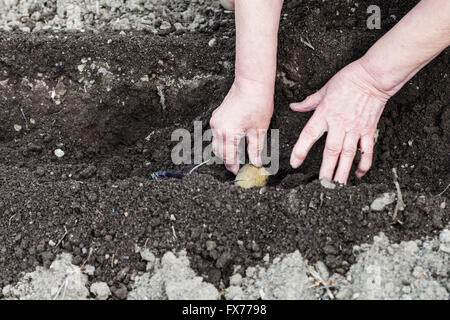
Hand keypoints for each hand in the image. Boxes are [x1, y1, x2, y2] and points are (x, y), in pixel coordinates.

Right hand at [210, 79, 273, 173]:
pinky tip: (235, 142)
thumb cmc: (257, 104)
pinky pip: (217, 134)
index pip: (229, 158)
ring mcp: (215, 121)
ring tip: (238, 155)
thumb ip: (255, 149)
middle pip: (219, 153)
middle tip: (239, 166)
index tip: (241, 173)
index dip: (235, 167)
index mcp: (228, 133)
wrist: (251, 83)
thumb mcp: (259, 130)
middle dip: (228, 161)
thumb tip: (256, 163)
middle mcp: (217, 128)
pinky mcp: (216, 116)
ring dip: (225, 151)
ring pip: (216, 144)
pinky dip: (224, 141)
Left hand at [289, 60, 391, 183]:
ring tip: (338, 186)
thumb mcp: (325, 88)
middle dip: (326, 169)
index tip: (295, 163)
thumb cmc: (348, 80)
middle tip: (321, 185)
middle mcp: (339, 123)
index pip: (309, 134)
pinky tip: (359, 174)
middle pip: (331, 150)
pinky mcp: (369, 130)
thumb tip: (294, 107)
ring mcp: (355, 128)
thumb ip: (309, 102)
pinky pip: (366, 150)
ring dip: (343, 171)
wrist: (374, 77)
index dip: (301, 149)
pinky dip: (364, 163)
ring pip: (348, 154)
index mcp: (325, 113)